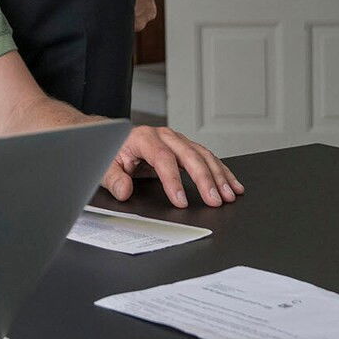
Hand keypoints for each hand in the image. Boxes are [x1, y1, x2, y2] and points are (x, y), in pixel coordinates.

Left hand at [100, 125, 242, 207]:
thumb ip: (114, 179)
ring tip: (229, 195)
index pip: (162, 159)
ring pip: (203, 155)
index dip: (173, 181)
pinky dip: (222, 172)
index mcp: (144, 138)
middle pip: (189, 156)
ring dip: (219, 176)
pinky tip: (232, 184)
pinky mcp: (186, 147)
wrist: (116, 137)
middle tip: (215, 200)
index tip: (181, 201)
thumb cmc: (112, 152)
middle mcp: (164, 136)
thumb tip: (124, 191)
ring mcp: (177, 140)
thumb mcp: (106, 166)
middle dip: (205, 179)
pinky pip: (207, 158)